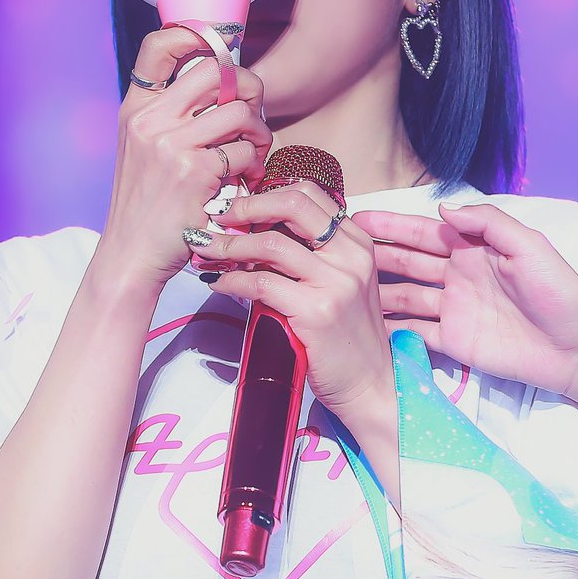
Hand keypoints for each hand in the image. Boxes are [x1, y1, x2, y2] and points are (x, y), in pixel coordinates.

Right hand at [94, 27, 271, 298]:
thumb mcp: (144, 150)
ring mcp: (170, 144)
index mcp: (136, 108)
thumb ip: (173, 115)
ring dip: (259, 132)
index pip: (158, 46)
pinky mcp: (193, 172)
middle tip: (254, 114)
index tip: (219, 49)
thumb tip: (225, 83)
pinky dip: (252, 167)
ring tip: (255, 152)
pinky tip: (246, 181)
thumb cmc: (148, 204)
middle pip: (216, 70)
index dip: (194, 35)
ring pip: (238, 112)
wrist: (131, 255)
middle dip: (248, 87)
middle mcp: (149, 120)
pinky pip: (242, 152)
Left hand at [185, 183, 392, 424]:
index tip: (238, 205)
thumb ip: (313, 256)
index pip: (308, 194)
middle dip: (246, 206)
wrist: (370, 385)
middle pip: (291, 205)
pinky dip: (231, 279)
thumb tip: (257, 232)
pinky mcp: (317, 311)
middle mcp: (350, 255)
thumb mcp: (342, 285)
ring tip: (206, 250)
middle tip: (217, 217)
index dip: (266, 193)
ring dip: (229, 244)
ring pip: (270, 243)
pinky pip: (261, 283)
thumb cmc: (348, 338)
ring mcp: (336, 282)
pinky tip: (218, 283)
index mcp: (356, 243)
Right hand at [352, 203, 577, 400]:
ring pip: (403, 295)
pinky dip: (389, 329)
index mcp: (472, 249)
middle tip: (332, 250)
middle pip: (405, 261)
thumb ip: (488, 224)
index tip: (356, 218)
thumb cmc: (558, 293)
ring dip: (373, 291)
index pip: (423, 233)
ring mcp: (451, 309)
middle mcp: (455, 275)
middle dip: (372, 253)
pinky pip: (414, 331)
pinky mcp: (452, 341)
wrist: (575, 350)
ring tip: (337, 288)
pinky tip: (361, 326)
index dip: (390, 225)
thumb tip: (443, 209)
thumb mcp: (529, 248)